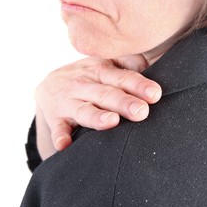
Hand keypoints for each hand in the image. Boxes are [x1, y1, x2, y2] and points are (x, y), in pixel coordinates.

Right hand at [35, 55, 161, 158]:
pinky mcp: (55, 117)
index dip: (139, 85)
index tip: (155, 94)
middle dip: (123, 103)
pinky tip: (64, 145)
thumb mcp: (105, 66)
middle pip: (106, 94)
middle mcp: (85, 84)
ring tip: (111, 122)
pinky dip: (59, 136)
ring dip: (97, 117)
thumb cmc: (89, 79)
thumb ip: (128, 64)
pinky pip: (57, 127)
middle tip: (141, 112)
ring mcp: (68, 101)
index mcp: (101, 70)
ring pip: (84, 110)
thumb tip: (157, 61)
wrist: (49, 87)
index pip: (123, 77)